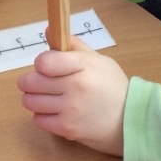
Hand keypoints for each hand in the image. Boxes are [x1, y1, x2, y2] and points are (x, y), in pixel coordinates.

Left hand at [17, 37, 127, 154]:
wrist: (129, 120)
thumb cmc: (112, 87)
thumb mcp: (99, 60)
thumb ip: (73, 46)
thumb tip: (48, 31)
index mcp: (84, 66)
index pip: (45, 61)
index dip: (41, 62)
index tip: (45, 66)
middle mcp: (75, 87)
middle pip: (31, 82)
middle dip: (30, 81)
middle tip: (38, 82)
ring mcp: (70, 109)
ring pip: (30, 102)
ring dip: (33, 99)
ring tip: (45, 98)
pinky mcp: (67, 129)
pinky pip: (38, 120)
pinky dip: (41, 116)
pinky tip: (53, 112)